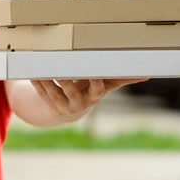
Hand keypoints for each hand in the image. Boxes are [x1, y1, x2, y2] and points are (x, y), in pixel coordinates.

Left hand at [29, 78, 147, 118]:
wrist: (70, 111)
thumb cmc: (90, 92)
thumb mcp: (105, 87)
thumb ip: (121, 79)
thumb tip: (146, 75)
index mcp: (94, 96)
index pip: (97, 89)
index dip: (95, 81)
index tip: (93, 71)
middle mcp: (79, 103)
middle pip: (70, 91)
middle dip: (64, 80)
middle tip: (58, 68)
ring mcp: (64, 106)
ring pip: (52, 92)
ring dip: (45, 80)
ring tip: (39, 68)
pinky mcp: (51, 106)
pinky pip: (42, 94)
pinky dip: (37, 83)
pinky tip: (32, 72)